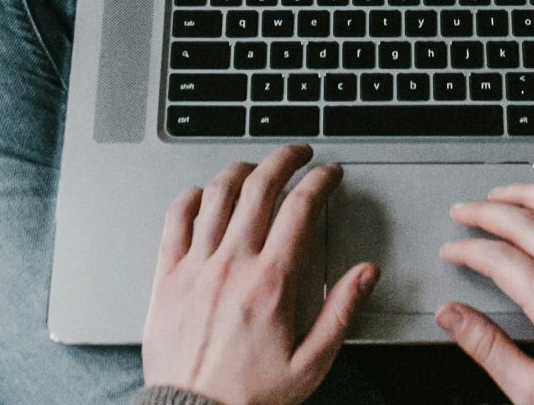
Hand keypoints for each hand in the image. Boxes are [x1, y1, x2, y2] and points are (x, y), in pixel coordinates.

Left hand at [144, 144, 377, 404]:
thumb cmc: (249, 395)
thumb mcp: (311, 362)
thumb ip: (342, 312)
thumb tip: (365, 274)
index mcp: (272, 282)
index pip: (300, 208)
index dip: (320, 181)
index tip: (330, 174)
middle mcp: (232, 264)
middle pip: (259, 187)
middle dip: (284, 159)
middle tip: (298, 153)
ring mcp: (196, 266)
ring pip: (217, 195)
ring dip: (240, 170)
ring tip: (256, 167)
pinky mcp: (168, 276)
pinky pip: (175, 220)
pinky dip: (191, 197)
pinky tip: (203, 194)